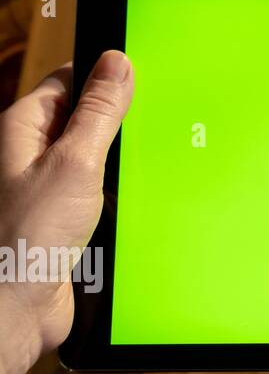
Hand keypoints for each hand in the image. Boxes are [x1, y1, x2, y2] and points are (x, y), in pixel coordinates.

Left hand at [0, 52, 132, 373]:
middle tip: (149, 128)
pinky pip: (98, 196)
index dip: (104, 78)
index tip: (140, 77)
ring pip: (96, 161)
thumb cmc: (25, 238)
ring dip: (120, 168)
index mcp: (21, 130)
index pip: (67, 82)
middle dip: (119, 127)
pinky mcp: (62, 220)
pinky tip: (131, 205)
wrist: (14, 310)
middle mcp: (29, 157)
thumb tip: (116, 63)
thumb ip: (99, 112)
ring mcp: (45, 189)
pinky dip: (118, 199)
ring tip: (139, 173)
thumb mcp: (75, 162)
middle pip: (84, 121)